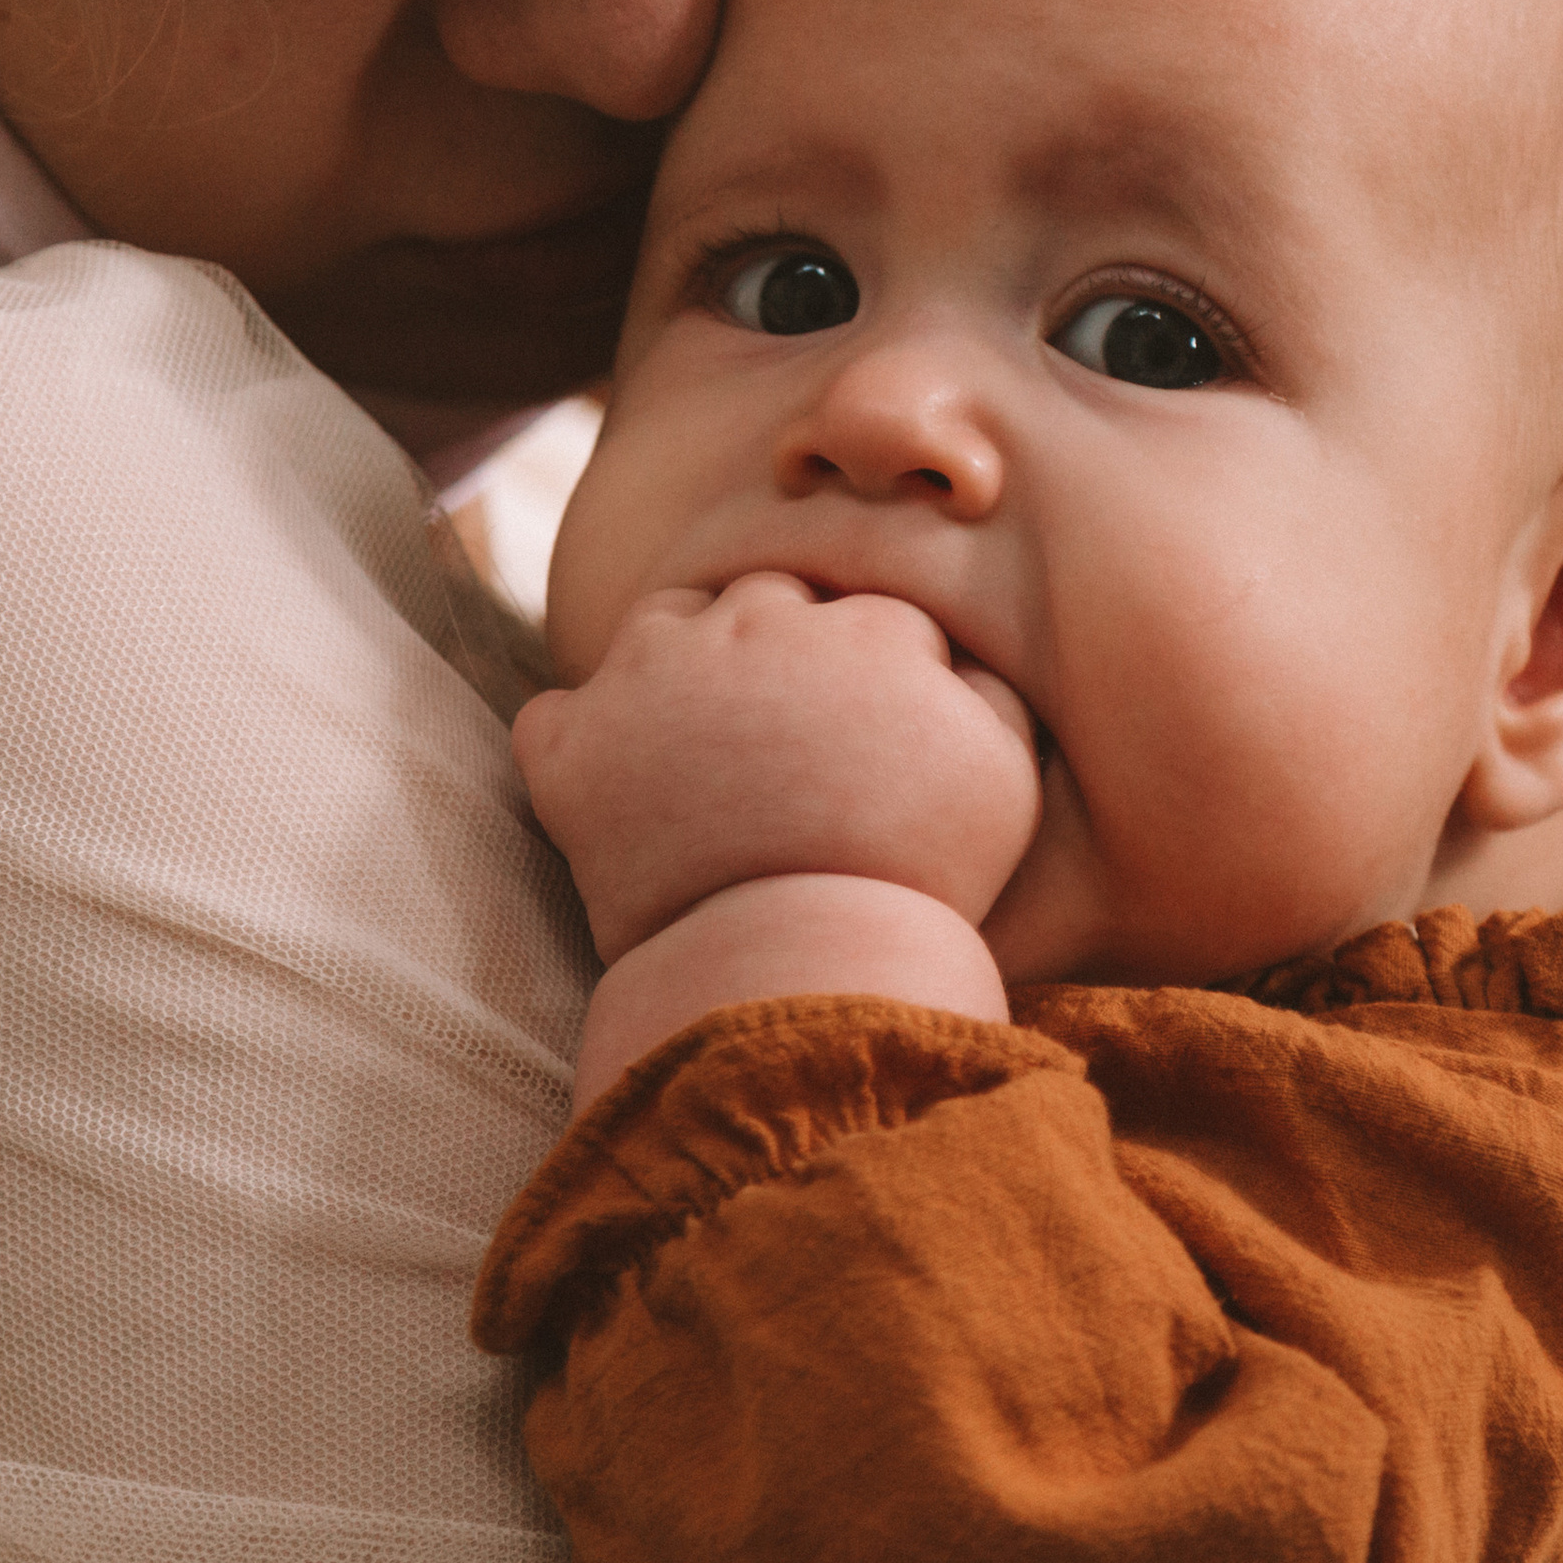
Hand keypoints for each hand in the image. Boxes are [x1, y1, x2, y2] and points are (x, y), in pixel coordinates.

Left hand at [515, 573, 1042, 963]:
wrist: (800, 963)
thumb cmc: (920, 877)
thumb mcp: (1005, 777)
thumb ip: (990, 690)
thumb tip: (951, 652)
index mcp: (866, 628)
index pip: (871, 615)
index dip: (878, 676)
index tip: (875, 738)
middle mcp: (754, 625)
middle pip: (767, 599)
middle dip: (780, 651)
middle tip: (790, 740)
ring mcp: (651, 677)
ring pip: (662, 624)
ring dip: (682, 667)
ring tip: (705, 750)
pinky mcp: (574, 749)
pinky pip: (557, 715)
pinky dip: (582, 743)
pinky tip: (620, 788)